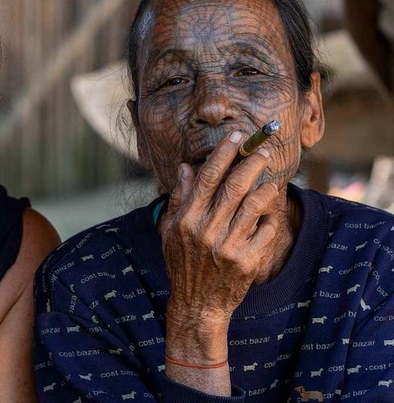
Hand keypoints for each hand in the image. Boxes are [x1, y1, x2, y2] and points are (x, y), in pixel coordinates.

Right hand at [161, 131, 278, 350]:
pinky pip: (265, 232)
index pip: (207, 177)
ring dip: (266, 187)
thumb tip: (186, 167)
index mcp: (187, 219)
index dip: (223, 154)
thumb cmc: (181, 264)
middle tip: (264, 150)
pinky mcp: (246, 262)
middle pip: (234, 187)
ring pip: (254, 206)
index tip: (236, 136)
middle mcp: (206, 230)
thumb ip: (179, 198)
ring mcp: (227, 246)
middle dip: (251, 163)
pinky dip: (270, 219)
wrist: (196, 304)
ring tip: (272, 178)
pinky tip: (270, 213)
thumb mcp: (170, 230)